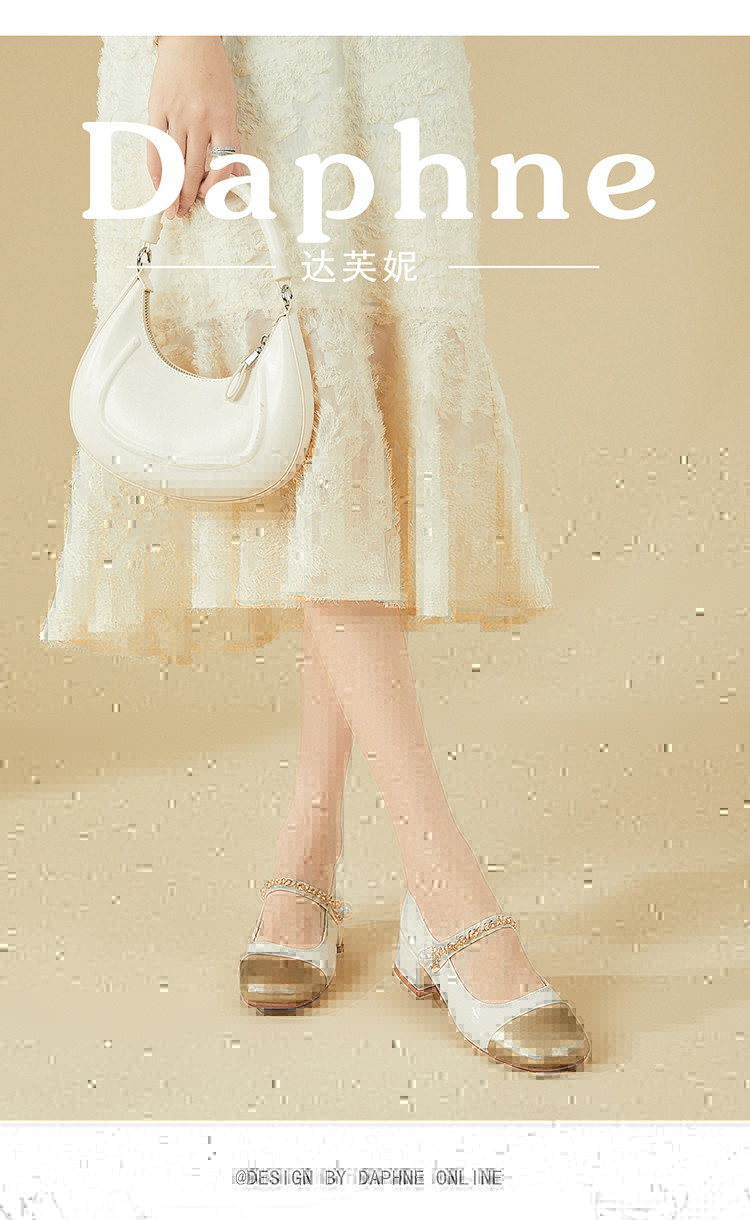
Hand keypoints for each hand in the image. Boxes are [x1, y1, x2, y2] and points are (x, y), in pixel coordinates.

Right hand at [148, 36, 241, 219]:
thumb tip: (234, 171)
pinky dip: (155, 168)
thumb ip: (231, 139)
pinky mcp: (157, 108)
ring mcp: (176, 114)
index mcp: (223, 120)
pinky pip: (155, 146)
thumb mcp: (230, 105)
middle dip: (187, 197)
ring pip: (173, 162)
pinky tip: (156, 184)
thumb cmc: (212, 72)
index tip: (207, 198)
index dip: (213, 188)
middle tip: (181, 213)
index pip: (220, 165)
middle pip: (192, 170)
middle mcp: (200, 120)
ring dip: (170, 190)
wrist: (190, 40)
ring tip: (169, 207)